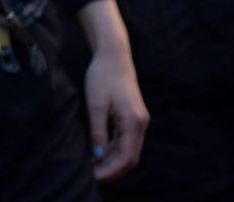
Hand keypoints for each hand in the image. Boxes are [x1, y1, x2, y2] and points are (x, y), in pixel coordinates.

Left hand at [77, 0, 147, 182]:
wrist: (113, 56)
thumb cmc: (102, 77)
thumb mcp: (95, 105)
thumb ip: (97, 131)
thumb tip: (97, 156)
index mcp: (134, 123)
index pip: (126, 158)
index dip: (110, 170)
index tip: (94, 176)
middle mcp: (141, 124)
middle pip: (130, 158)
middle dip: (113, 169)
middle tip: (92, 176)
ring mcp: (139, 121)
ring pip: (129, 150)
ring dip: (113, 160)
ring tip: (93, 167)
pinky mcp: (133, 116)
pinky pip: (126, 140)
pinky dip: (114, 149)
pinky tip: (99, 152)